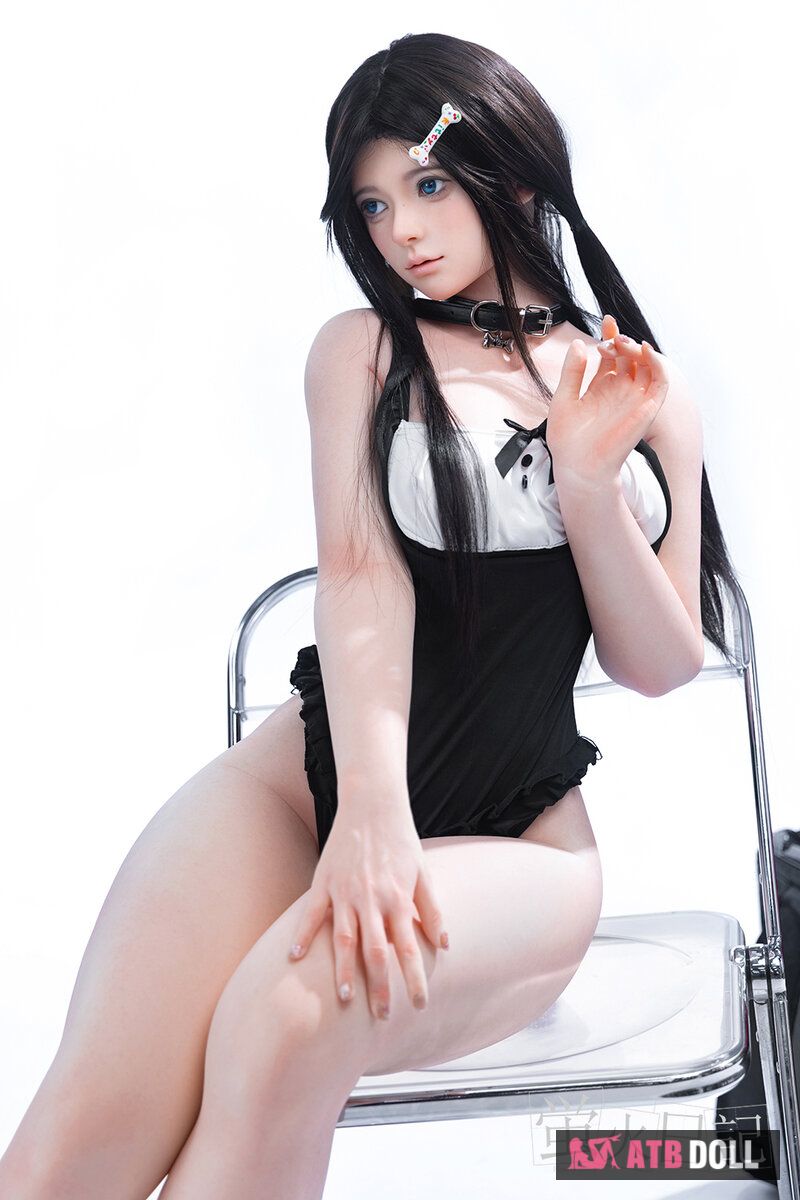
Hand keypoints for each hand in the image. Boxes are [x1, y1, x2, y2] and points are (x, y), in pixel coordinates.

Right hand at [287, 803, 448, 1020]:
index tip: (420, 1005)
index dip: (415, 979)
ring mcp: (345, 891)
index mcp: (399, 898)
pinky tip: (296, 957)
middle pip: (376, 952)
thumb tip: (444, 945)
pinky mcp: (324, 881)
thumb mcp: (424, 873)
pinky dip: (303, 934)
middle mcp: (372, 899)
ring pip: (343, 938)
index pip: (409, 949)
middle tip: (381, 1016)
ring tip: (344, 998)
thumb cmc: (401, 840)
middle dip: (380, 987)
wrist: (372, 805)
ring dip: (344, 970)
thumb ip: (432, 910)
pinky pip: (312, 912)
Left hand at [545, 314, 669, 488]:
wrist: (579, 467)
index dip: (610, 336)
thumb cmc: (569, 441)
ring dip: (638, 349)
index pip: (612, 355)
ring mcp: (634, 398)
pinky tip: (644, 351)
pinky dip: (657, 363)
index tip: (605, 321)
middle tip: (610, 336)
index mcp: (601, 387)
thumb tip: (579, 343)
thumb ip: (572, 372)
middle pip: (629, 356)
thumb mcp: (564, 399)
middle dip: (622, 340)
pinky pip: (659, 382)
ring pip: (646, 365)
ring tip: (622, 343)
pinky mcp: (647, 408)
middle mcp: (619, 391)